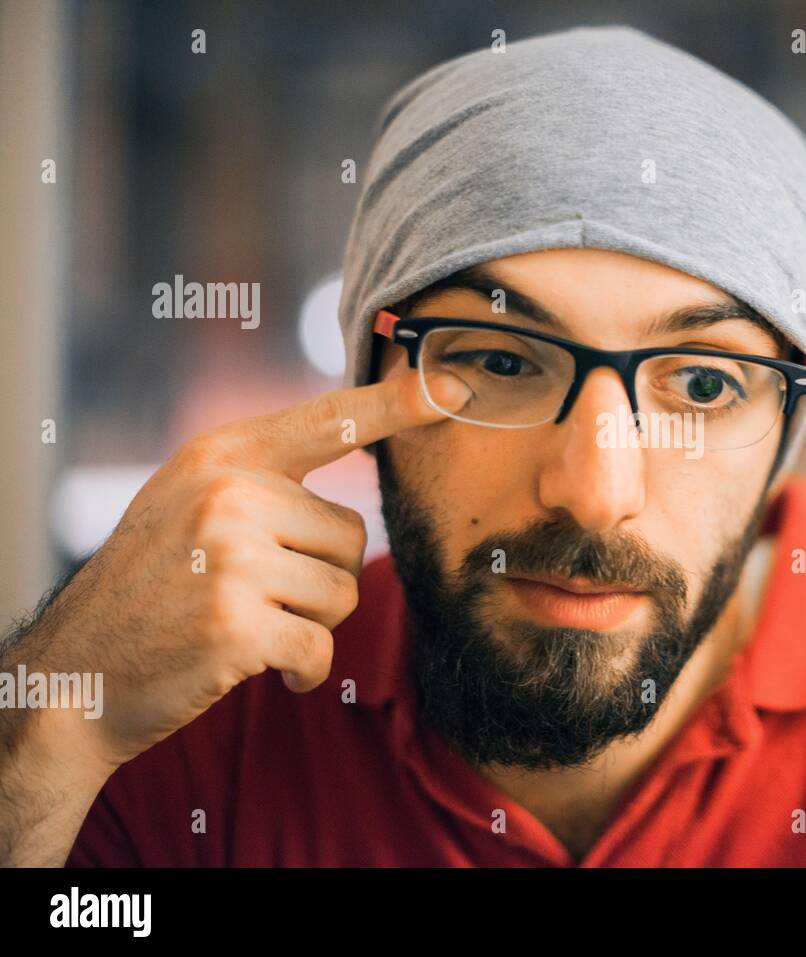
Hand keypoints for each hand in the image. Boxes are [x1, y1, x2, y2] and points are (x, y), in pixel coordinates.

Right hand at [34, 368, 467, 769]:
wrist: (76, 674)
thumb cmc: (152, 587)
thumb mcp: (190, 504)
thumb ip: (262, 481)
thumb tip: (353, 485)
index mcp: (222, 454)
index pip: (329, 420)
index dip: (397, 404)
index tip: (457, 390)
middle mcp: (229, 493)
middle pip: (353, 536)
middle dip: (322, 580)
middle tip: (257, 597)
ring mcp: (230, 556)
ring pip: (344, 592)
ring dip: (312, 625)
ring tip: (250, 626)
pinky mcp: (237, 623)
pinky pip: (322, 647)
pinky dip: (306, 670)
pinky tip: (266, 670)